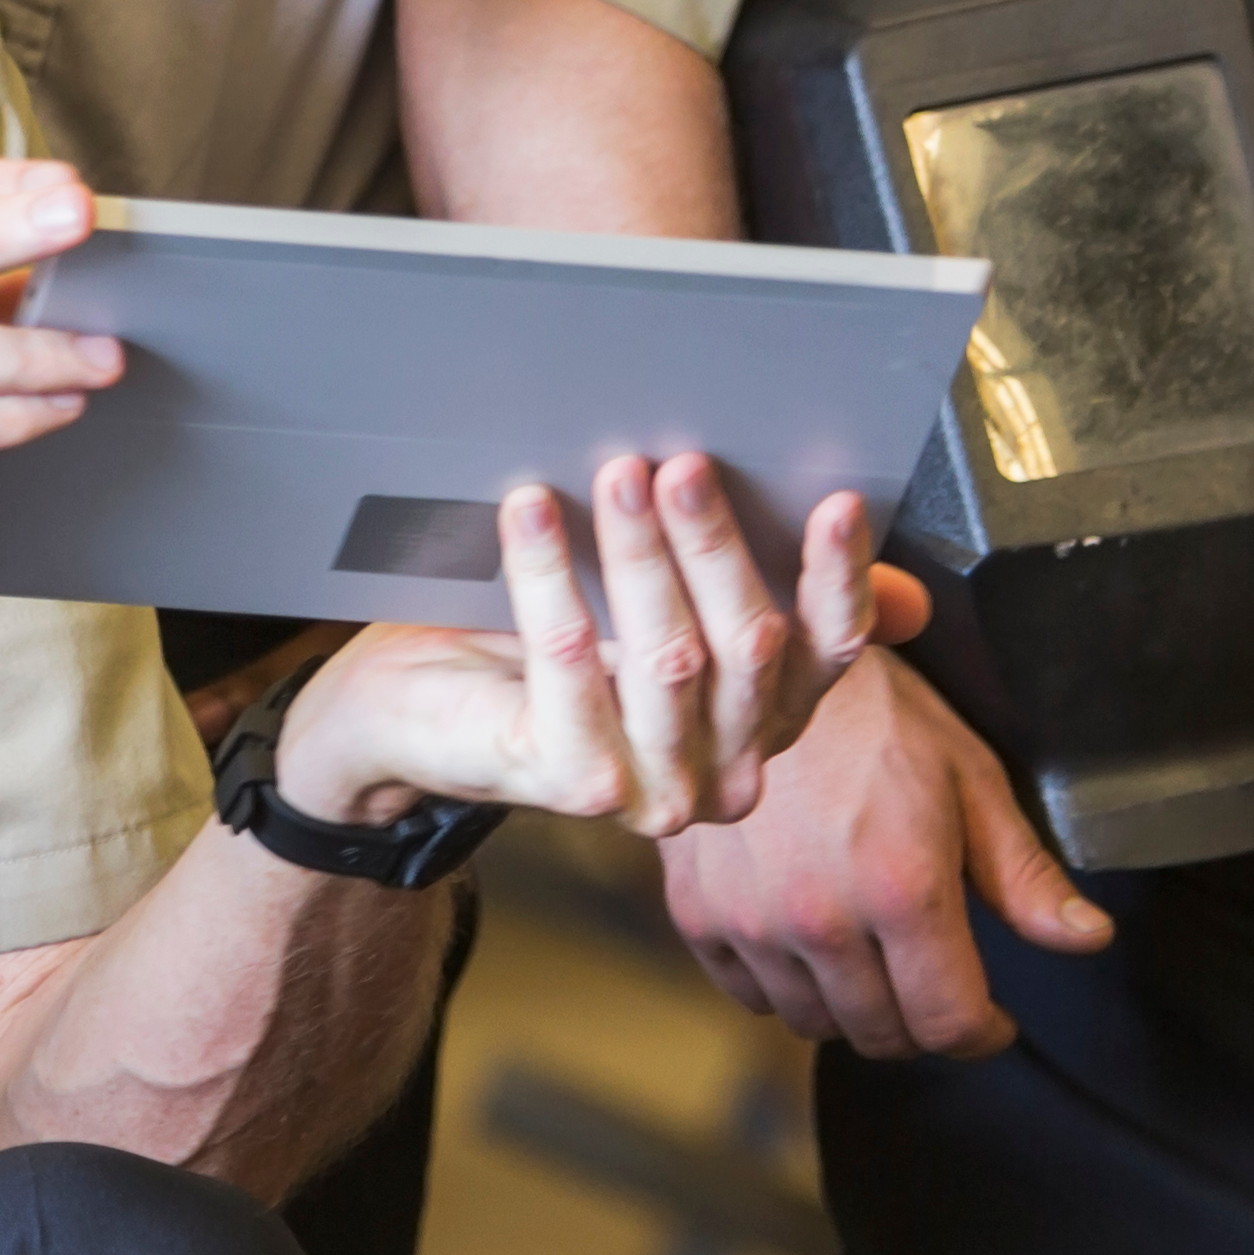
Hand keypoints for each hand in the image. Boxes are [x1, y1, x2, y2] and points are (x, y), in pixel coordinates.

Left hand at [276, 455, 915, 847]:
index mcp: (761, 722)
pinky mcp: (575, 783)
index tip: (837, 501)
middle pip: (750, 646)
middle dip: (715, 545)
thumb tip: (820, 496)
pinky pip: (569, 662)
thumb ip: (728, 572)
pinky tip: (533, 512)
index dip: (837, 578)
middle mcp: (726, 772)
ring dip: (640, 554)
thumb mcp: (647, 604)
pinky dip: (550, 575)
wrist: (415, 715)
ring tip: (616, 473)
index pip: (827, 652)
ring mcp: (656, 790)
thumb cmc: (541, 647)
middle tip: (682, 464)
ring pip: (669, 659)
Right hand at [655, 651, 1111, 1057]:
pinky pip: (749, 993)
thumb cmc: (874, 710)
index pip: (948, 1024)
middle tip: (931, 976)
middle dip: (922, 1018)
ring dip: (852, 1004)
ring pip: (814, 1021)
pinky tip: (805, 935)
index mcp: (901, 889)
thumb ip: (1023, 873)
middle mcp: (821, 919)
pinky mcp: (697, 911)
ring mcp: (750, 920)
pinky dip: (784, 982)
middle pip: (883, 1035)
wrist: (755, 662)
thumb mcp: (967, 776)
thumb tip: (1087, 939)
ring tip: (870, 951)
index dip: (981, 1033)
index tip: (990, 1018)